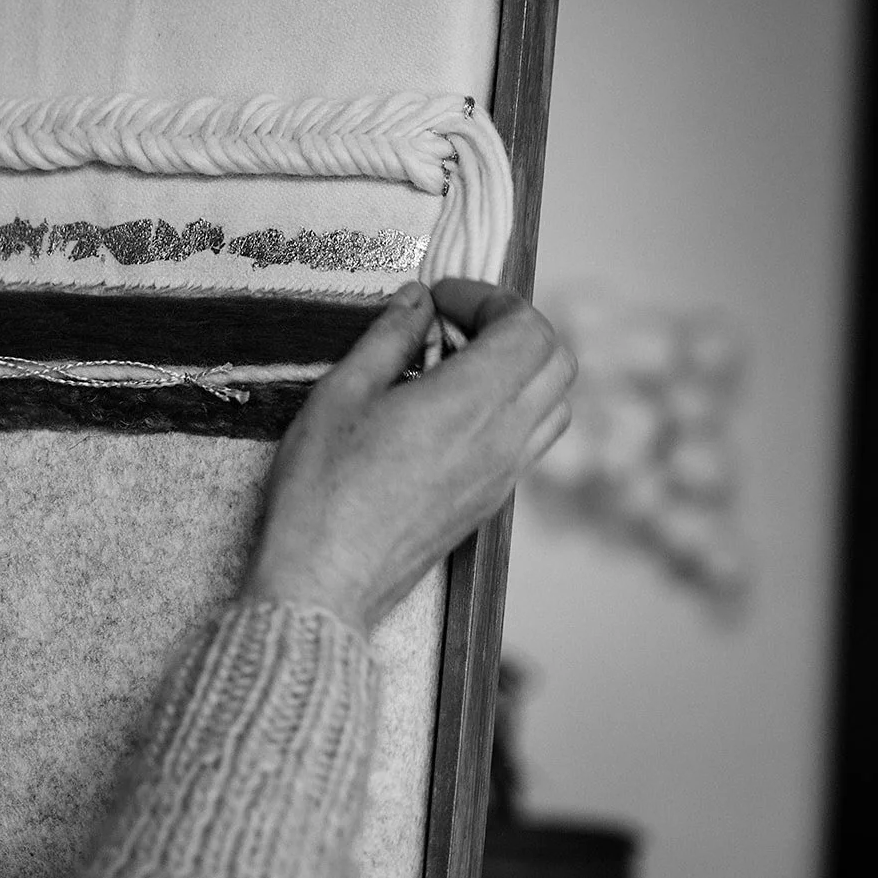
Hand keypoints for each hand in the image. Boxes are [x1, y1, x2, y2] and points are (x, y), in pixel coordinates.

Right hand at [242, 278, 576, 631]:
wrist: (323, 579)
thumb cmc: (321, 489)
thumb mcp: (342, 393)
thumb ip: (388, 337)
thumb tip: (417, 301)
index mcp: (469, 403)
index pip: (528, 329)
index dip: (489, 299)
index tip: (440, 301)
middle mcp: (502, 440)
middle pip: (556, 361)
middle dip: (512, 328)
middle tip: (453, 326)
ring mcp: (503, 477)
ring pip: (553, 405)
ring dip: (519, 371)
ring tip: (455, 368)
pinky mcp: (490, 504)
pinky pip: (529, 442)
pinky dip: (509, 410)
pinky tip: (448, 414)